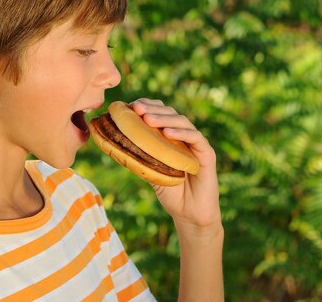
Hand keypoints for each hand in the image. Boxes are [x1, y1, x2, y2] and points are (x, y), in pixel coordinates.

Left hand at [129, 98, 221, 233]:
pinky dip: (181, 133)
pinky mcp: (207, 155)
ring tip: (147, 119)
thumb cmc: (170, 192)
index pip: (160, 114)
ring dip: (164, 118)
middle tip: (136, 109)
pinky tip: (167, 133)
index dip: (147, 106)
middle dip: (152, 109)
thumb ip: (139, 155)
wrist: (189, 215)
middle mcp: (184, 137)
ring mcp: (197, 144)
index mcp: (171, 137)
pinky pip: (196, 138)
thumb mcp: (150, 170)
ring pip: (182, 122)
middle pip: (170, 114)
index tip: (130, 106)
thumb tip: (114, 142)